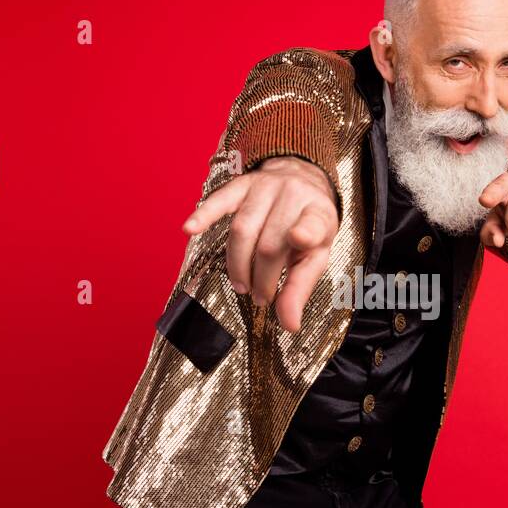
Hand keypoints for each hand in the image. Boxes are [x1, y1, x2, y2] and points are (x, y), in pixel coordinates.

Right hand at [181, 156, 337, 331]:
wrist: (301, 181)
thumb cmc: (309, 227)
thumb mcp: (316, 256)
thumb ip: (300, 289)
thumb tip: (289, 325)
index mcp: (318, 214)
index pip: (313, 224)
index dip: (306, 232)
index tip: (300, 238)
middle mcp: (293, 195)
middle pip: (269, 243)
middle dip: (262, 277)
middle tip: (260, 297)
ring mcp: (265, 187)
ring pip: (242, 229)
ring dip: (237, 263)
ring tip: (241, 285)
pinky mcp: (242, 185)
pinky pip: (220, 200)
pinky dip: (203, 215)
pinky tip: (189, 229)